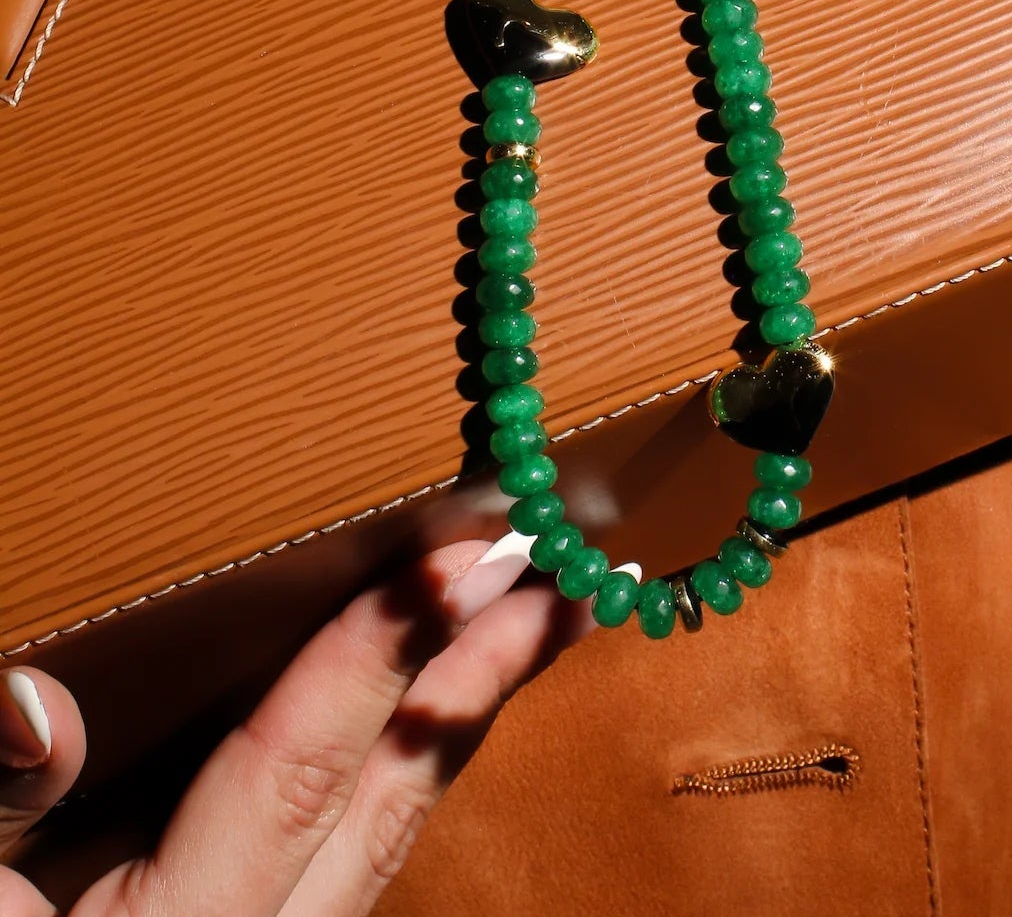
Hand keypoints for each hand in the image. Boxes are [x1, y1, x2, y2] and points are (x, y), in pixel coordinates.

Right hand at [0, 532, 581, 913]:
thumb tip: (41, 708)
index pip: (295, 770)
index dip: (376, 656)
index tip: (459, 558)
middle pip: (389, 796)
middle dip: (484, 673)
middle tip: (567, 565)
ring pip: (392, 823)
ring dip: (465, 709)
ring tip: (539, 615)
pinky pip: (361, 844)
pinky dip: (410, 759)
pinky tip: (439, 701)